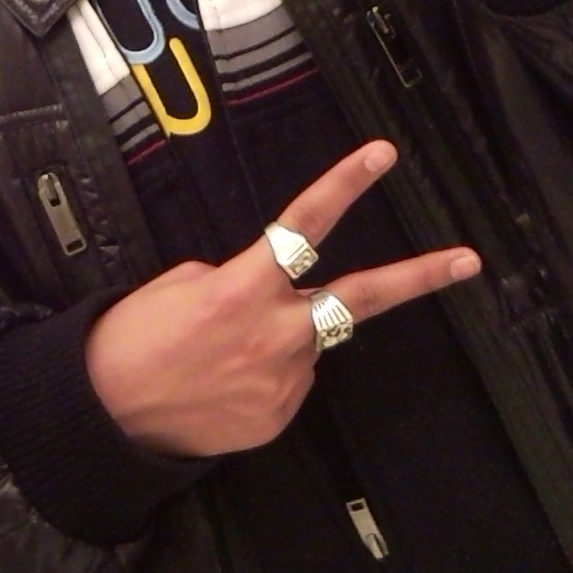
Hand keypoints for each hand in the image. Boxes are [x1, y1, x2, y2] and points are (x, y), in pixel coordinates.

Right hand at [84, 141, 479, 458]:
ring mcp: (282, 381)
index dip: (345, 185)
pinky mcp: (278, 417)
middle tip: (467, 260)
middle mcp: (274, 334)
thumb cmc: (131, 341)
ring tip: (220, 357)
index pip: (303, 224)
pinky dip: (263, 377)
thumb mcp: (176, 285)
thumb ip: (235, 279)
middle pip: (361, 297)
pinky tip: (221, 385)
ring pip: (305, 344)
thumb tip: (267, 291)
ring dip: (279, 340)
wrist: (106, 416)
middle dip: (419, 277)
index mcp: (242, 288)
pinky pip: (287, 384)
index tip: (382, 155)